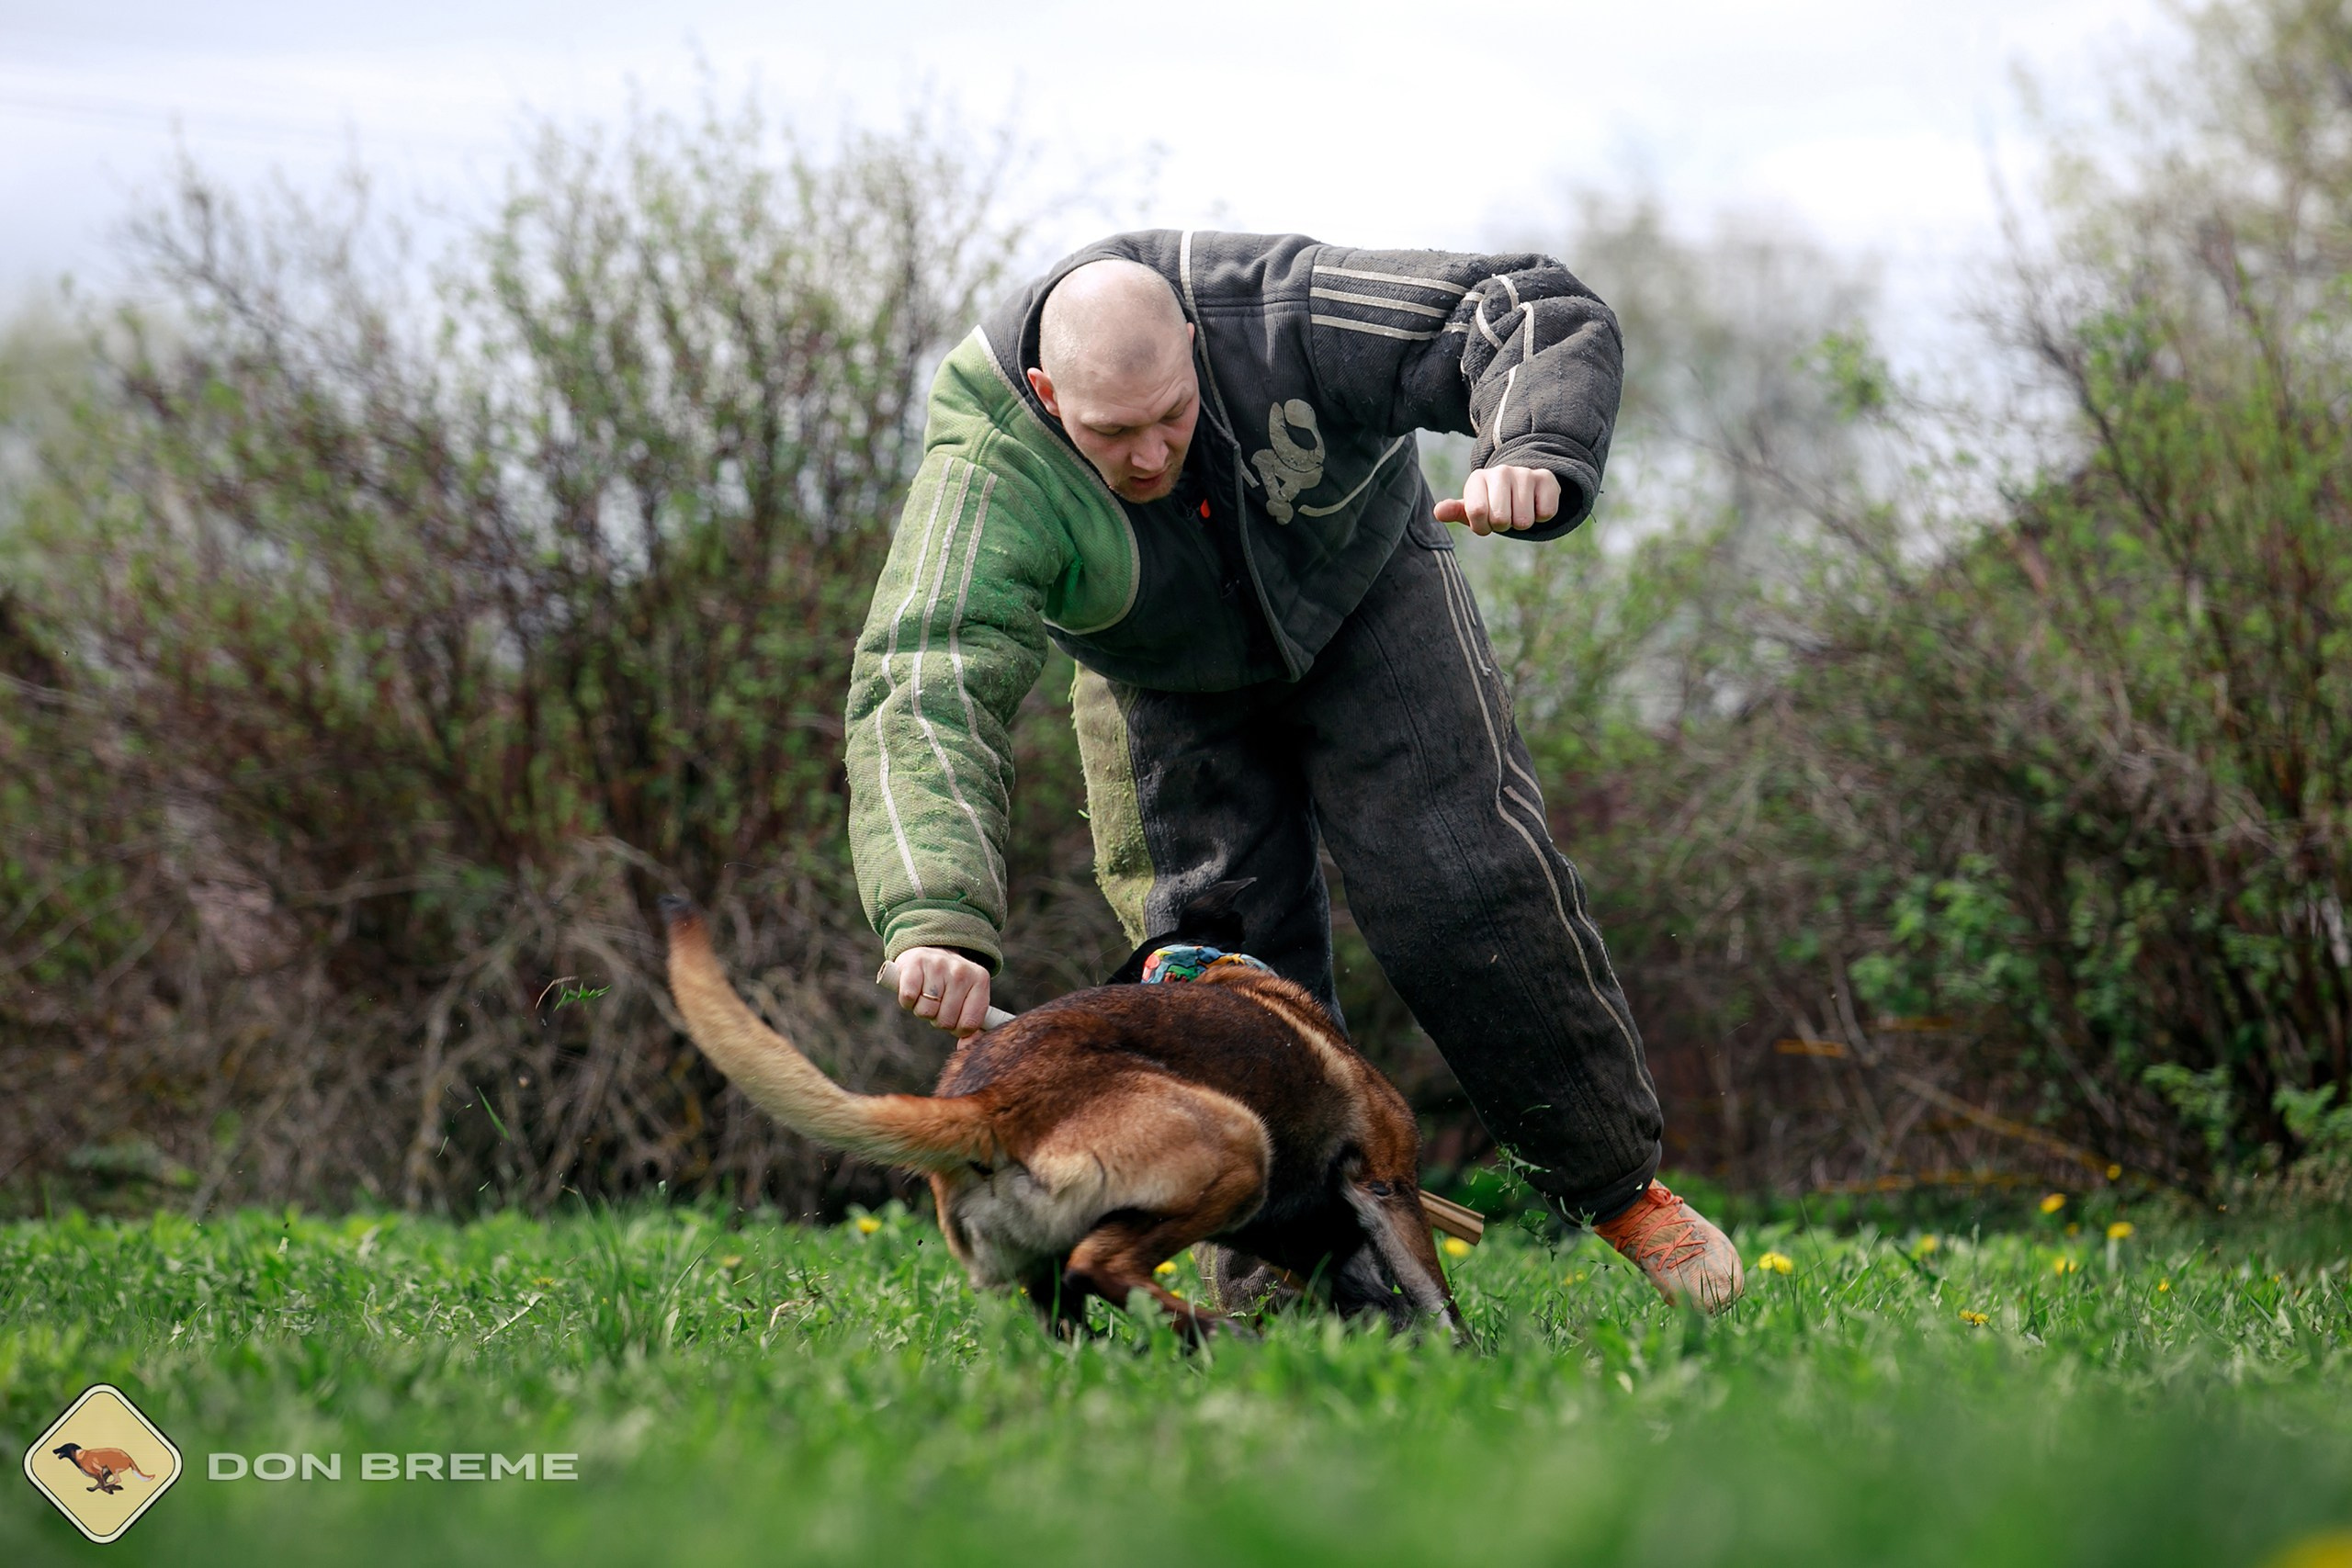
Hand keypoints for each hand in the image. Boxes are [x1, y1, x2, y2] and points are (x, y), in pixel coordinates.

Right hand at [893, 946, 991, 1036]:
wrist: (930, 950)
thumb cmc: (950, 984)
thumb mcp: (969, 998)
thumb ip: (972, 1025)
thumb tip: (964, 1049)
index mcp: (980, 980)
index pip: (969, 1024)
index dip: (957, 1029)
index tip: (954, 1019)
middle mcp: (961, 972)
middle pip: (945, 1021)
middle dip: (938, 1019)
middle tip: (938, 1003)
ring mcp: (938, 965)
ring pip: (925, 1012)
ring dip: (922, 1010)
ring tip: (926, 995)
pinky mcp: (914, 963)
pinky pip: (908, 998)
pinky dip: (907, 1001)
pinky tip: (913, 989)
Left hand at [1434, 465, 1560, 535]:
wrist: (1522, 485)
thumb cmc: (1491, 502)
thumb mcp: (1472, 508)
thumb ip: (1455, 511)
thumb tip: (1438, 512)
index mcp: (1477, 478)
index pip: (1477, 513)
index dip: (1482, 527)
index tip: (1484, 521)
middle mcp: (1500, 471)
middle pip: (1501, 519)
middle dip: (1502, 526)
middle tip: (1504, 516)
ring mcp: (1524, 473)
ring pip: (1524, 521)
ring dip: (1521, 523)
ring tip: (1518, 510)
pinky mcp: (1546, 478)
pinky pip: (1545, 514)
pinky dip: (1540, 517)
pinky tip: (1534, 504)